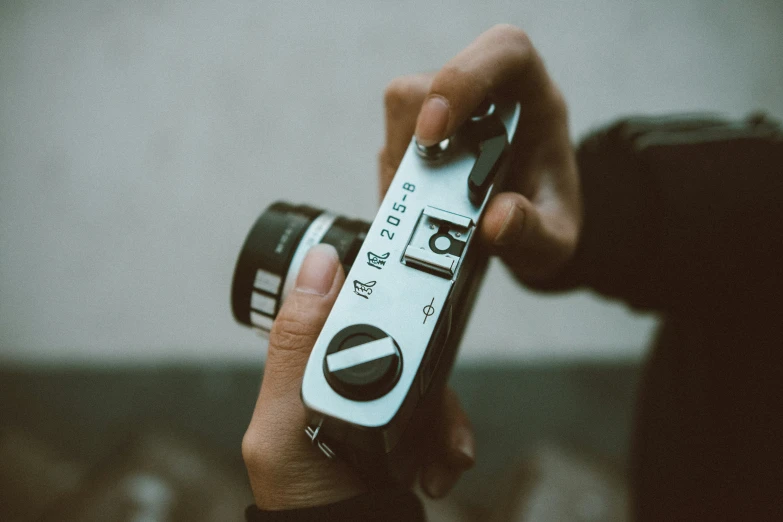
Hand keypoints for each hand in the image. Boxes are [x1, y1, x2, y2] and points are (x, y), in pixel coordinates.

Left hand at [242, 244, 475, 509]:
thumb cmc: (303, 498)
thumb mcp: (284, 426)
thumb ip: (296, 349)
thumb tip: (317, 264)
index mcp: (307, 369)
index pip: (348, 307)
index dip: (383, 297)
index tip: (418, 297)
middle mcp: (344, 380)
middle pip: (404, 340)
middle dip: (427, 377)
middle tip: (426, 413)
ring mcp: (381, 406)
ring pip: (432, 378)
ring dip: (444, 419)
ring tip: (436, 458)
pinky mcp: (410, 430)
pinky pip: (445, 415)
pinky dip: (451, 441)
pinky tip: (438, 469)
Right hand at [379, 24, 580, 281]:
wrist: (527, 233)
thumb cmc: (546, 220)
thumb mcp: (555, 237)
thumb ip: (534, 230)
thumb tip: (495, 220)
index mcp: (531, 97)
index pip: (504, 52)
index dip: (462, 78)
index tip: (432, 132)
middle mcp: (484, 95)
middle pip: (429, 87)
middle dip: (413, 145)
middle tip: (420, 200)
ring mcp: (444, 114)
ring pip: (400, 118)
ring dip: (401, 172)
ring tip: (423, 219)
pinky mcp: (415, 138)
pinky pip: (390, 153)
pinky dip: (395, 189)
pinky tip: (418, 217)